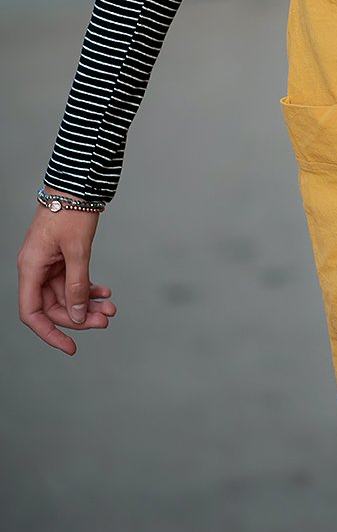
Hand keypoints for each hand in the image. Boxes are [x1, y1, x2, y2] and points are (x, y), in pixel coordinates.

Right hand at [18, 190, 116, 353]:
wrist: (77, 184)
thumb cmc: (72, 211)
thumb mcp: (78, 250)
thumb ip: (77, 284)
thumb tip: (79, 315)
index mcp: (31, 268)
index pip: (32, 313)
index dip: (50, 333)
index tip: (71, 347)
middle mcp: (36, 269)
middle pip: (53, 306)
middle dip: (79, 316)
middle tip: (106, 320)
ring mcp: (48, 264)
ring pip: (66, 295)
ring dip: (88, 302)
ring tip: (110, 307)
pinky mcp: (61, 257)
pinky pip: (73, 281)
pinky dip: (88, 287)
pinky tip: (105, 292)